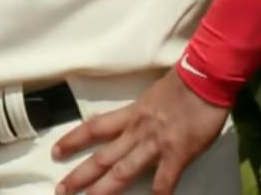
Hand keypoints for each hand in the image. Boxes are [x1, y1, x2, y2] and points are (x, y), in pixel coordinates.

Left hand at [51, 69, 229, 194]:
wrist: (204, 77)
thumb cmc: (182, 83)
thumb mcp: (152, 96)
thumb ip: (141, 113)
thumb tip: (133, 122)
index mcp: (131, 114)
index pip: (94, 128)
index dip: (73, 141)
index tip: (56, 151)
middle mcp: (137, 131)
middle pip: (102, 156)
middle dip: (80, 175)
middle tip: (61, 189)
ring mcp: (156, 144)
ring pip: (123, 171)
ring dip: (104, 189)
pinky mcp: (177, 154)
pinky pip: (164, 181)